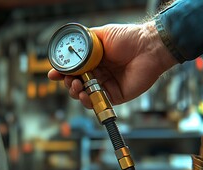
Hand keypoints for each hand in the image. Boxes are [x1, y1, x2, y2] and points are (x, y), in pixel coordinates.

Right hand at [48, 21, 177, 107]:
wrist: (149, 48)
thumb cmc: (129, 38)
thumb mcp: (102, 34)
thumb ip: (86, 41)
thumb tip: (71, 46)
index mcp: (94, 61)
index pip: (74, 70)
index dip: (62, 73)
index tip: (54, 74)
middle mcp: (98, 74)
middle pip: (75, 83)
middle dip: (67, 83)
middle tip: (68, 79)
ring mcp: (106, 86)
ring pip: (83, 94)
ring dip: (75, 92)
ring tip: (76, 85)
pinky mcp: (115, 96)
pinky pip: (97, 102)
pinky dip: (87, 101)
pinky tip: (84, 95)